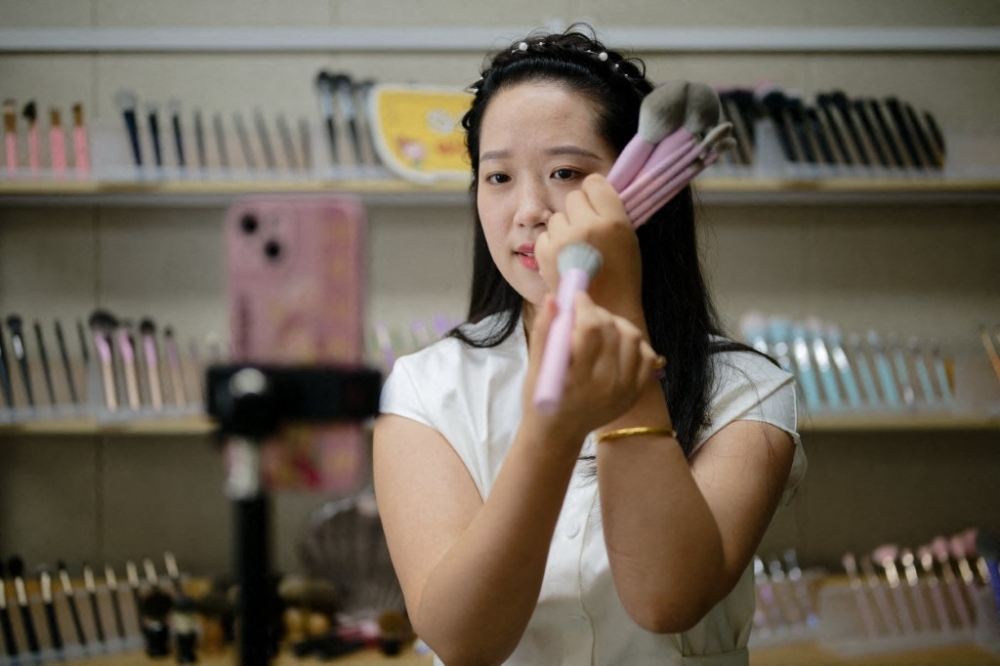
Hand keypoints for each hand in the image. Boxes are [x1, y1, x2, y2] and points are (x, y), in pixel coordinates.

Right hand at [523, 291, 658, 450]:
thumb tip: (553, 298)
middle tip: (584, 311)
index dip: (584, 305)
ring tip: (600, 326)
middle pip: (612, 330)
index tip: (576, 297)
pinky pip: (647, 355)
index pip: (590, 329)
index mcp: (578, 378)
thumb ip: (544, 332)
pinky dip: (635, 343)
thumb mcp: (535, 367)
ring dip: (617, 323)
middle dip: (597, 311)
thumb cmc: (541, 398)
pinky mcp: (635, 392)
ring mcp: (625, 389)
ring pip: (633, 338)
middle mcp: (606, 384)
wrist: (559, 432)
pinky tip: (617, 343)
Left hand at [535, 174, 644, 326]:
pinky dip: (552, 244)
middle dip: (580, 211)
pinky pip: (545, 234)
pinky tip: (565, 259)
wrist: (604, 311)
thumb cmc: (620, 274)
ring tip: (577, 250)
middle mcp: (587, 227)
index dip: (595, 194)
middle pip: (574, 197)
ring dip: (565, 228)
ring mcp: (564, 240)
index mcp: (613, 221)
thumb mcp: (628, 237)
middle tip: (588, 233)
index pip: (594, 182)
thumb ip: (611, 210)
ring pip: (558, 216)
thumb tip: (591, 187)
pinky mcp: (546, 253)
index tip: (598, 208)